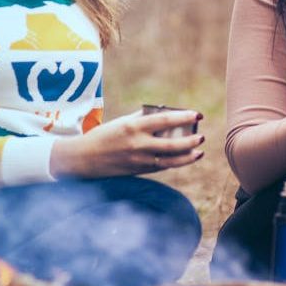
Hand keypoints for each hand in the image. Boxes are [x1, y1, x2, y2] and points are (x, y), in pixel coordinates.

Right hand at [50, 109, 203, 177]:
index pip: (165, 120)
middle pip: (171, 144)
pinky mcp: (138, 171)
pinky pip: (161, 167)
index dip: (184, 117)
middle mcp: (138, 144)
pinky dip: (175, 163)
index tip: (198, 114)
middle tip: (201, 136)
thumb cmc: (105, 135)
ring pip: (170, 160)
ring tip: (199, 152)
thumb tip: (166, 113)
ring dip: (187, 157)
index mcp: (134, 126)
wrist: (84, 159)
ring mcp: (139, 160)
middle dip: (190, 140)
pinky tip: (185, 159)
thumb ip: (143, 118)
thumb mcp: (123, 122)